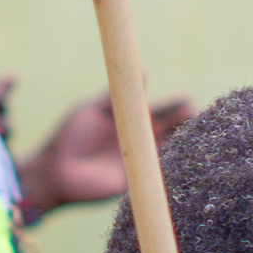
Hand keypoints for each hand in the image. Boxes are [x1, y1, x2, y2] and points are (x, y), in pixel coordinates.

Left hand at [19, 89, 193, 217]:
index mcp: (130, 120)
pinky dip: (171, 167)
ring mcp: (139, 161)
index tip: (188, 99)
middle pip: (169, 129)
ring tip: (197, 136)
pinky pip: (157, 174)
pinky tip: (182, 162)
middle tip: (197, 116)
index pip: (159, 110)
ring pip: (168, 150)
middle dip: (184, 122)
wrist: (54, 171)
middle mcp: (138, 140)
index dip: (174, 105)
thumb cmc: (69, 137)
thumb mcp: (92, 109)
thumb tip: (145, 71)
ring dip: (183, 144)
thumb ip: (115, 94)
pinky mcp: (135, 181)